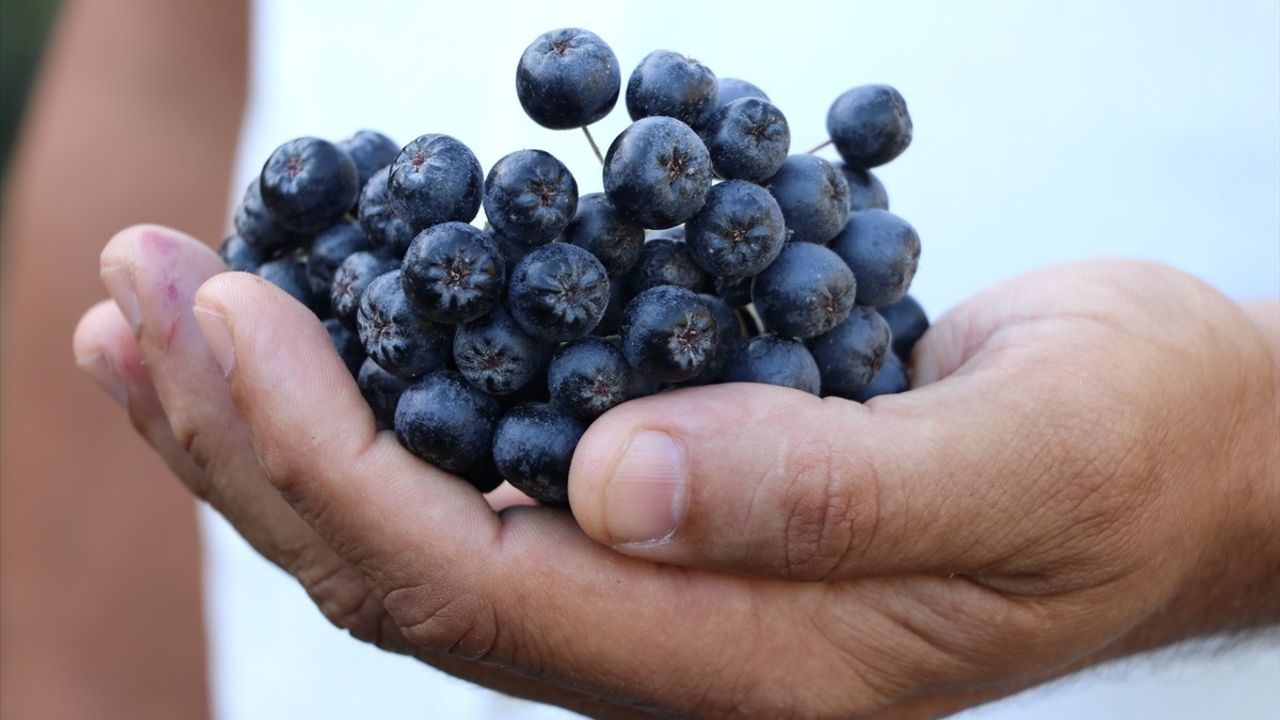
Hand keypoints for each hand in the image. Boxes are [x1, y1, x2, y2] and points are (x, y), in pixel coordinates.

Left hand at [75, 225, 1278, 717]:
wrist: (1179, 451)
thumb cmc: (1131, 448)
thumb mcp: (1024, 457)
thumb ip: (835, 493)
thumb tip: (615, 484)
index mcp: (743, 665)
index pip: (472, 584)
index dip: (326, 456)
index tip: (227, 310)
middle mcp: (668, 640)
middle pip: (393, 564)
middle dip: (243, 430)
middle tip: (133, 284)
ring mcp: (655, 577)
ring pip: (408, 519)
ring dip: (266, 415)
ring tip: (153, 306)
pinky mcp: (660, 502)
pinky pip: (475, 461)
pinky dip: (370, 386)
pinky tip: (304, 311)